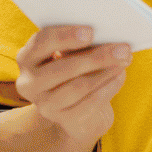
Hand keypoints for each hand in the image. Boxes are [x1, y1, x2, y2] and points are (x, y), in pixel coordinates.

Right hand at [14, 25, 129, 147]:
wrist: (77, 113)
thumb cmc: (75, 72)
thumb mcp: (73, 54)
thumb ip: (81, 44)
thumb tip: (107, 35)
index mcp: (27, 57)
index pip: (42, 41)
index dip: (66, 36)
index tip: (91, 32)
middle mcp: (29, 82)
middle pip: (63, 67)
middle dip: (96, 57)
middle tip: (123, 49)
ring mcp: (44, 104)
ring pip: (78, 86)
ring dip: (105, 72)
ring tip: (124, 61)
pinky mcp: (62, 120)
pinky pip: (89, 103)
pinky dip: (108, 87)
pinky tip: (119, 76)